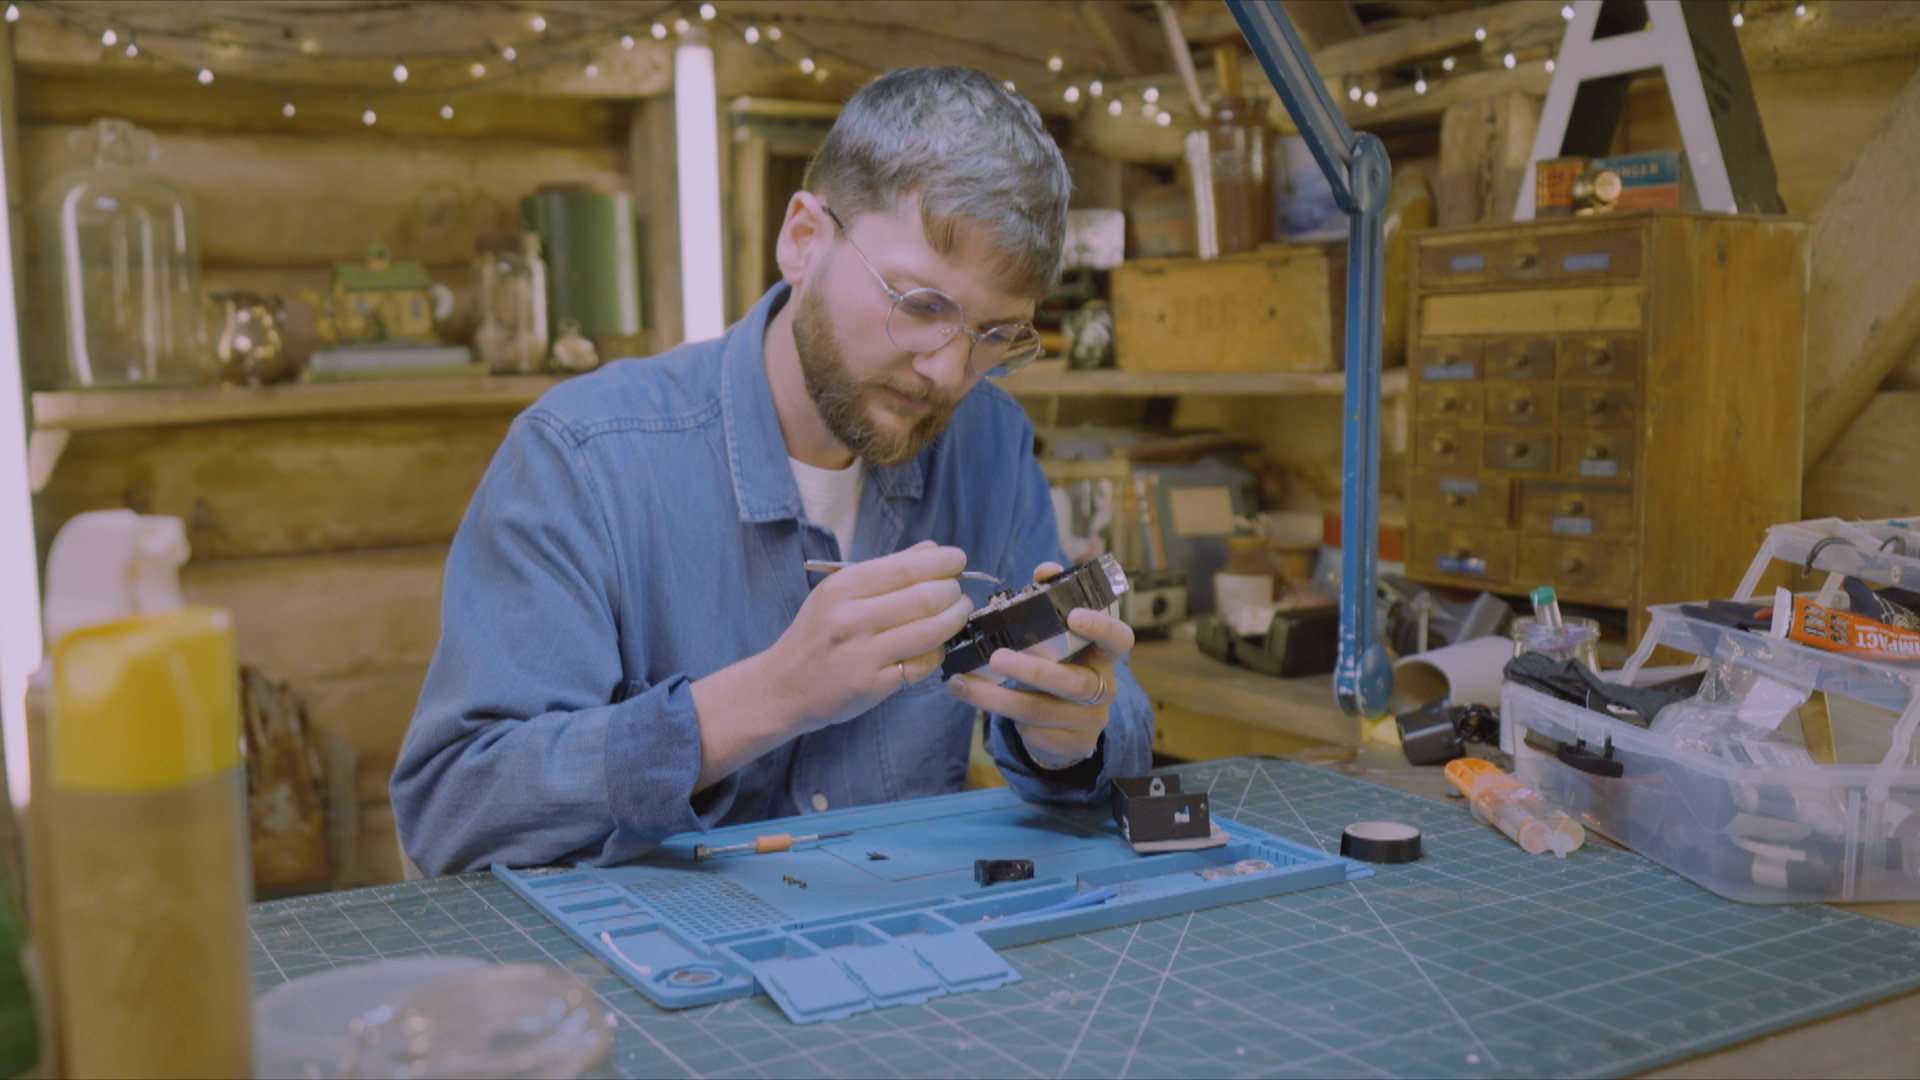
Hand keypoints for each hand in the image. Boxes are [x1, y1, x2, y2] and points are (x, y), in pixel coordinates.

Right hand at [765, 541, 974, 733]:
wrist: (783, 686)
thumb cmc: (816, 634)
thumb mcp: (837, 592)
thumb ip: (885, 570)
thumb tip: (932, 549)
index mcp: (841, 587)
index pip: (906, 567)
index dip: (942, 562)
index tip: (957, 559)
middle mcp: (850, 619)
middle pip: (926, 598)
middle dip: (954, 592)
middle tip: (959, 592)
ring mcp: (861, 655)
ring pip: (930, 632)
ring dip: (955, 620)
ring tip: (958, 614)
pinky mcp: (872, 686)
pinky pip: (922, 665)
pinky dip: (938, 652)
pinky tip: (935, 645)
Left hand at [946, 561, 1135, 767]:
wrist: (1067, 727)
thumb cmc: (1060, 667)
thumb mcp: (1059, 639)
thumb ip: (1053, 603)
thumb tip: (1045, 569)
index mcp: (1104, 656)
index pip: (1120, 639)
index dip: (1101, 628)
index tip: (1075, 615)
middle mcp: (1104, 688)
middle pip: (1073, 682)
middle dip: (1031, 670)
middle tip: (997, 657)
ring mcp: (1089, 721)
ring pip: (1040, 710)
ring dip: (997, 698)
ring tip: (962, 684)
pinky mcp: (1071, 746)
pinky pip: (1033, 731)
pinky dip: (1001, 717)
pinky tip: (977, 702)